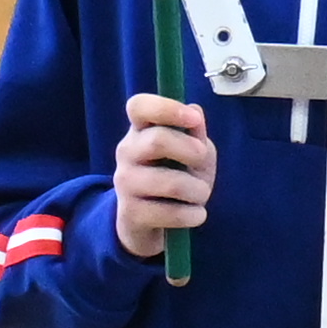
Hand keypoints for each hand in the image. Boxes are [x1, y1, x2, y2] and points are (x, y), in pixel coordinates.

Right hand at [111, 91, 213, 256]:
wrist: (155, 221)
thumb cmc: (177, 177)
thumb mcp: (194, 154)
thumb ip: (195, 135)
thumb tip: (195, 111)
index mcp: (141, 131)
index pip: (138, 106)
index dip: (166, 108)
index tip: (194, 119)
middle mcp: (126, 152)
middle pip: (158, 141)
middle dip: (194, 153)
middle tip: (202, 162)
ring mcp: (124, 183)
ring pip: (172, 182)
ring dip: (199, 190)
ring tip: (200, 194)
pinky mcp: (130, 213)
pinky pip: (172, 213)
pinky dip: (194, 214)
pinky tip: (194, 214)